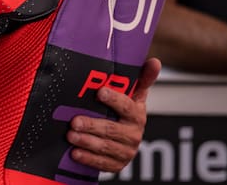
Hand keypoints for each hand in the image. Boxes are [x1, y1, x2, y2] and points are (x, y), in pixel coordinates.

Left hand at [66, 57, 159, 171]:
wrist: (126, 141)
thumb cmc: (127, 113)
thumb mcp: (135, 96)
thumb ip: (142, 78)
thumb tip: (155, 62)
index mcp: (137, 115)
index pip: (127, 106)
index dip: (114, 99)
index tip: (100, 92)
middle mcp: (133, 134)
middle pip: (112, 129)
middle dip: (92, 125)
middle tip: (75, 121)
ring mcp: (125, 151)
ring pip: (105, 147)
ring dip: (87, 141)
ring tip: (71, 135)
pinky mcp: (116, 164)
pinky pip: (102, 163)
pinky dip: (88, 158)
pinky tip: (75, 153)